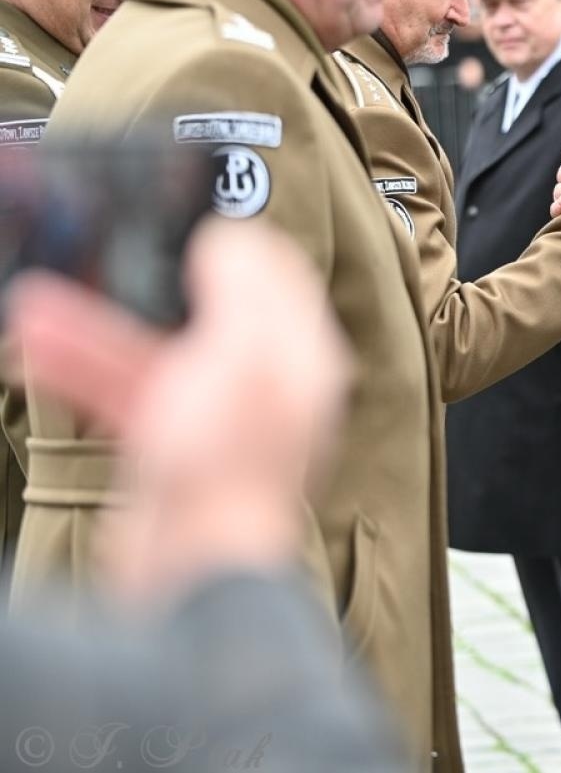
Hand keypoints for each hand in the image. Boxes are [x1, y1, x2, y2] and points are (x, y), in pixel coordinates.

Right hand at [4, 219, 349, 604]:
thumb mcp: (243, 355)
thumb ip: (242, 291)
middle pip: (209, 310)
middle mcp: (266, 383)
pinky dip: (83, 368)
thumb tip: (232, 238)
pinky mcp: (169, 450)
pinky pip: (124, 392)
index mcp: (300, 356)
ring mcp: (215, 418)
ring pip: (154, 350)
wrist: (190, 565)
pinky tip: (38, 348)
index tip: (190, 217)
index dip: (238, 244)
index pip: (280, 279)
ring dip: (96, 323)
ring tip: (39, 300)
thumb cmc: (230, 465)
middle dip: (150, 279)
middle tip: (108, 249)